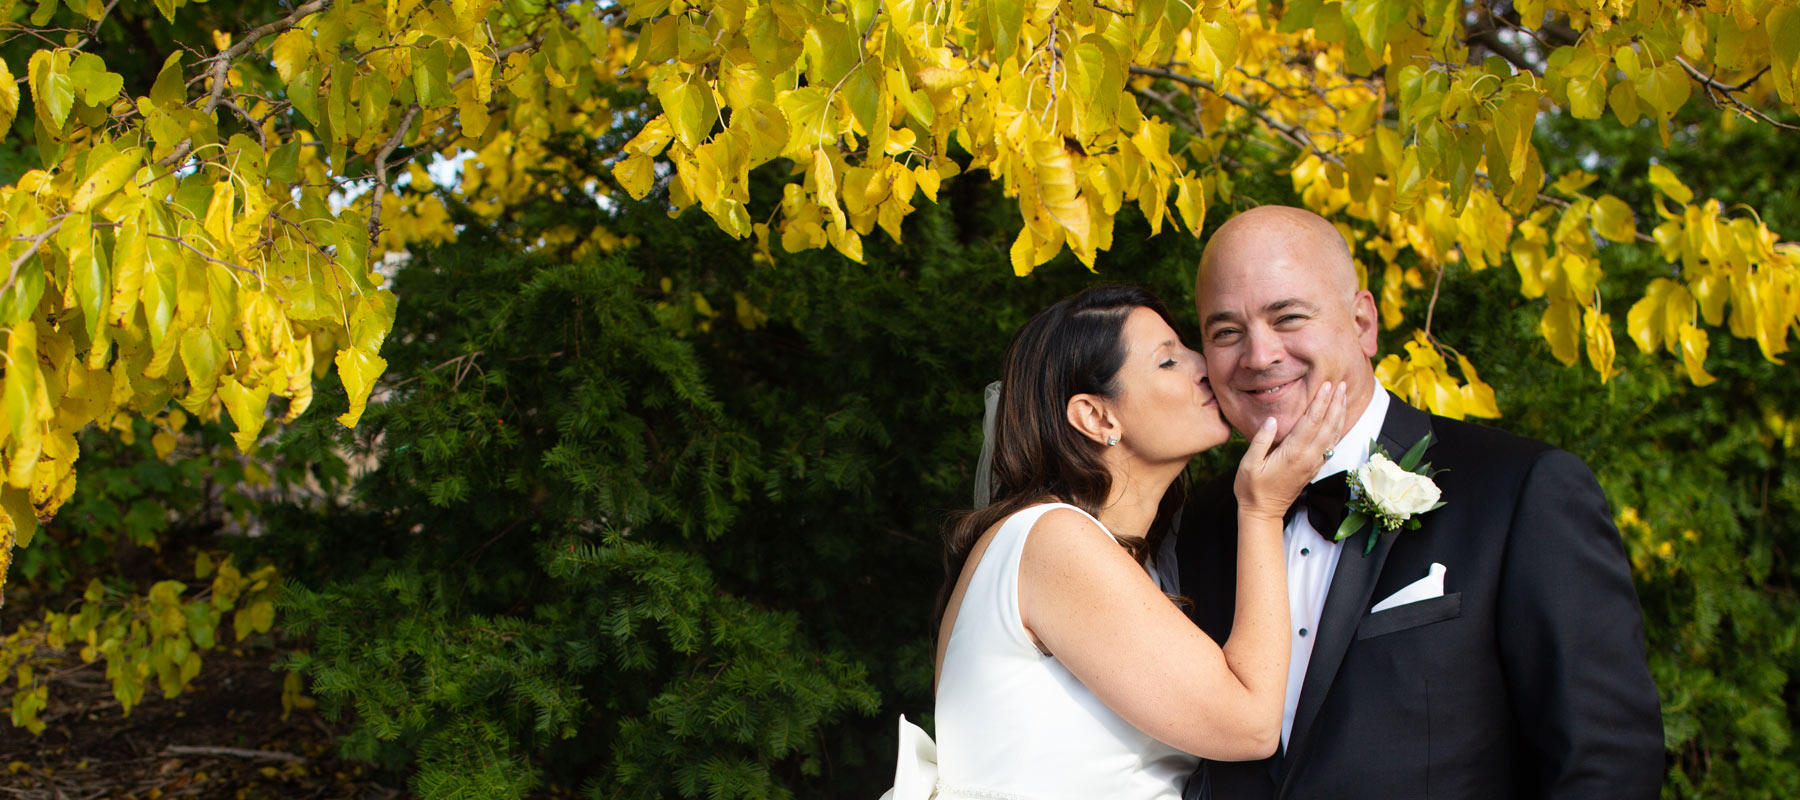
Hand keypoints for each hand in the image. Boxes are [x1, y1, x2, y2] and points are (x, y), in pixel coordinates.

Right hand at [1234, 381, 1348, 522]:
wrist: (1263, 513)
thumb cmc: (1251, 488)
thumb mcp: (1249, 464)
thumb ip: (1260, 441)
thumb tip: (1272, 420)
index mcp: (1293, 453)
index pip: (1311, 422)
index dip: (1320, 402)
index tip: (1327, 385)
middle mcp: (1308, 457)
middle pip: (1327, 425)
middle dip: (1335, 403)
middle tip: (1341, 384)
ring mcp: (1313, 463)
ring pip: (1332, 435)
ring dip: (1339, 414)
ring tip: (1343, 396)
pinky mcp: (1313, 467)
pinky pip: (1330, 445)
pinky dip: (1336, 429)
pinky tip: (1337, 420)